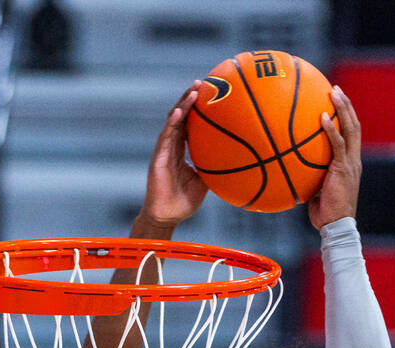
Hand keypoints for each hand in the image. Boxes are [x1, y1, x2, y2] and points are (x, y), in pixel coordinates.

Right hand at [136, 83, 208, 234]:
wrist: (167, 216)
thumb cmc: (184, 202)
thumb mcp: (205, 182)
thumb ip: (214, 168)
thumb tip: (235, 161)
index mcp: (181, 150)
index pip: (189, 124)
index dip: (196, 108)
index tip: (209, 93)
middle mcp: (172, 146)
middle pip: (180, 116)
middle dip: (189, 98)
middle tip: (202, 82)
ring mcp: (164, 150)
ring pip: (173, 121)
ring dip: (182, 104)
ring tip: (193, 90)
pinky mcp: (158, 158)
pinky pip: (165, 136)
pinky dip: (172, 123)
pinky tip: (180, 111)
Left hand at [307, 86, 361, 230]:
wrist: (336, 226)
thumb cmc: (325, 214)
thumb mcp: (318, 193)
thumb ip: (312, 180)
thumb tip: (295, 174)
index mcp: (350, 164)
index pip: (351, 136)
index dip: (346, 118)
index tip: (337, 104)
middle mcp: (354, 160)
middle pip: (354, 126)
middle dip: (346, 106)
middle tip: (336, 90)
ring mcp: (350, 163)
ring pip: (350, 129)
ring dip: (343, 109)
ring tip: (334, 93)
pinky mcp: (343, 169)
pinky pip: (338, 144)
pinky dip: (331, 130)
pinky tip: (322, 118)